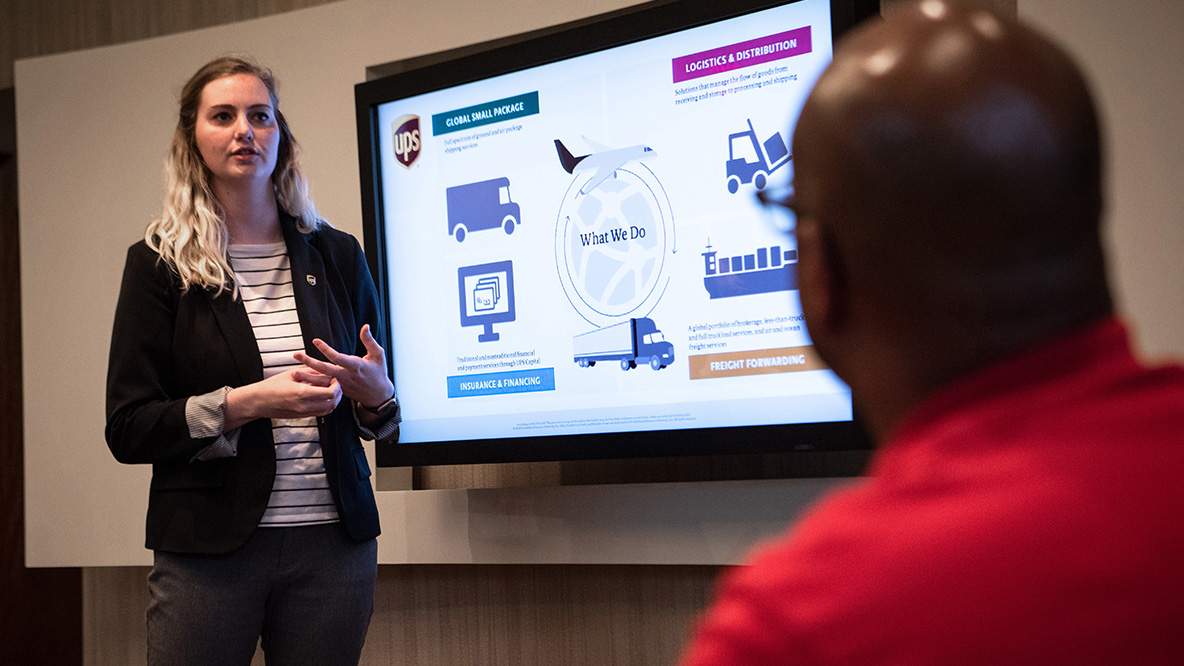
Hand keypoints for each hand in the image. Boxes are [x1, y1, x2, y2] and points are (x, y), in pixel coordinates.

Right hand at [224, 368, 342, 429]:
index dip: (337, 386)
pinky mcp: (302, 417)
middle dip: (338, 394)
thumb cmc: (273, 385)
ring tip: (330, 390)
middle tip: (336, 385)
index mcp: (303, 393)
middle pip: (333, 403)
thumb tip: (326, 370)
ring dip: (333, 401)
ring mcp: (303, 413)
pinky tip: (322, 397)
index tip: (334, 379)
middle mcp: (305, 405)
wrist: (258, 401)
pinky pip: (320, 413)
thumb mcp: (292, 374)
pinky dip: (326, 406)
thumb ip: (311, 372)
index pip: (330, 393)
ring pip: (328, 410)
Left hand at [294, 324, 394, 408]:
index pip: (337, 357)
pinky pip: (323, 387)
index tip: (315, 341)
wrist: (378, 395)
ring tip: (292, 373)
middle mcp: (346, 376)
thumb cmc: (379, 373)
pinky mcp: (338, 389)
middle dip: (309, 362)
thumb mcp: (378, 355)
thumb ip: (370, 341)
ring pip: (321, 380)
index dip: (326, 349)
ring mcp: (341, 384)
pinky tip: (302, 381)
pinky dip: (313, 384)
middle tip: (296, 355)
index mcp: (355, 366)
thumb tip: (366, 326)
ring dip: (306, 376)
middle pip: (324, 369)